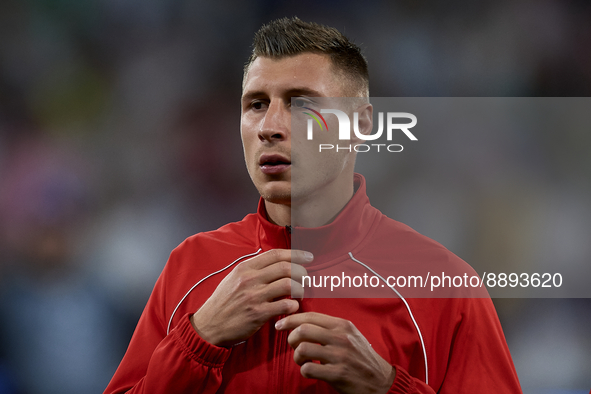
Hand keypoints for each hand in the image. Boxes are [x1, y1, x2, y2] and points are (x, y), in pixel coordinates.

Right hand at [191, 249, 311, 346]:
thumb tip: (276, 262)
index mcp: (245, 268)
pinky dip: (293, 306)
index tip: (308, 257)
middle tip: (306, 278)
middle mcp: (250, 279)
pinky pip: (284, 305)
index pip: (276, 254)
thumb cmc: (224, 302)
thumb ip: (253, 269)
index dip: (296, 254)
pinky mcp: (257, 314)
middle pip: (286, 267)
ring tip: (300, 294)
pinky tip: (292, 308)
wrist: (208, 325)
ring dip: (300, 289)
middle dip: (302, 271)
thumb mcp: (233, 278)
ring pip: (288, 284)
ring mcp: (254, 296)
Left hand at [276, 312, 395, 393]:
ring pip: (303, 349)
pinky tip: (310, 371)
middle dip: (291, 338)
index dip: (291, 319)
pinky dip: (304, 370)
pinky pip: (309, 369)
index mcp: (342, 325)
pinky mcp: (338, 374)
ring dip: (296, 356)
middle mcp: (341, 337)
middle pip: (303, 330)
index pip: (310, 316)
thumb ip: (330, 327)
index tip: (280, 324)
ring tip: (302, 360)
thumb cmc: (361, 357)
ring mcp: (340, 356)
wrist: (381, 381)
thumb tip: (303, 321)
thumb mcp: (350, 335)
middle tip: (292, 345)